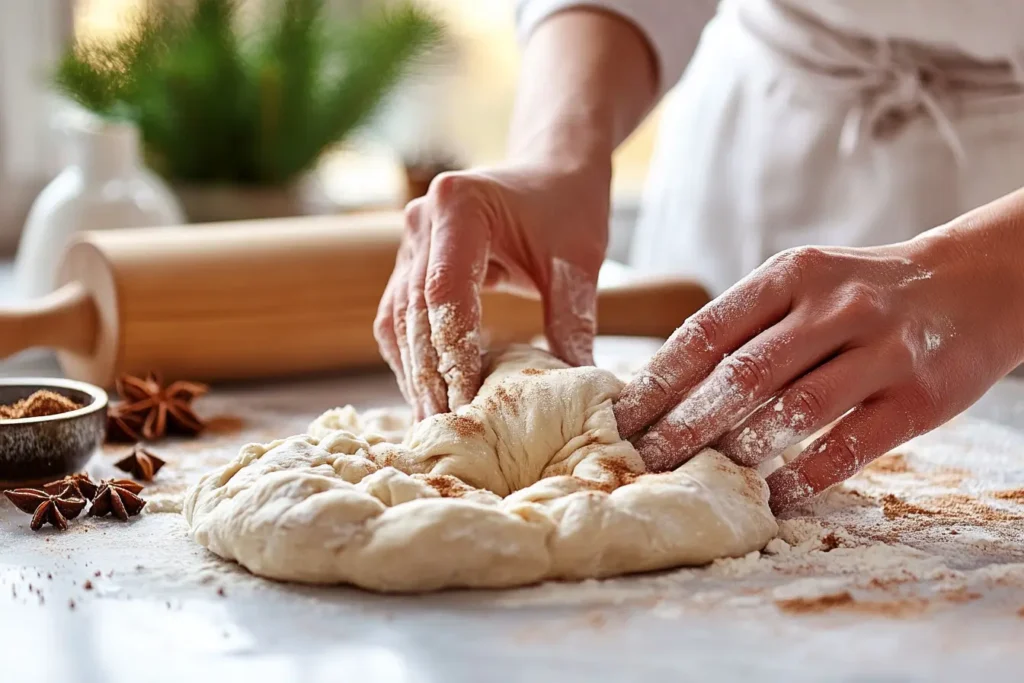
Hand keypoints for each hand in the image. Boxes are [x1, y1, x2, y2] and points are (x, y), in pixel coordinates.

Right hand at [375, 161, 609, 418]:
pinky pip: (399, 318)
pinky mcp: (409, 263)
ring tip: (436, 423)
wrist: (551, 171)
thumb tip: (578, 389)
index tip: (470, 400)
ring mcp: (409, 242)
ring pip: (398, 320)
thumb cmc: (568, 207)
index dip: (453, 350)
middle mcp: (422, 220)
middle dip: (431, 374)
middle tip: (447, 428)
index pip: (443, 291)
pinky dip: (413, 357)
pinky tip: (431, 394)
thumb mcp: (578, 260)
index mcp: (459, 205)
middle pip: (414, 311)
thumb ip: (573, 320)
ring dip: (415, 373)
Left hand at [614, 207, 1023, 513]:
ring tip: (700, 480)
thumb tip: (666, 380)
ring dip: (740, 452)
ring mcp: (881, 352)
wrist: (972, 285)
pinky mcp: (919, 399)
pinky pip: (851, 448)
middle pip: (744, 375)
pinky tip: (773, 498)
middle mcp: (835, 307)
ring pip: (795, 411)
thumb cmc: (862, 291)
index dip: (660, 379)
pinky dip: (806, 479)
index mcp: (793, 274)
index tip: (624, 417)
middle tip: (648, 460)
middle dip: (686, 423)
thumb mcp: (803, 281)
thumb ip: (745, 322)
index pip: (708, 331)